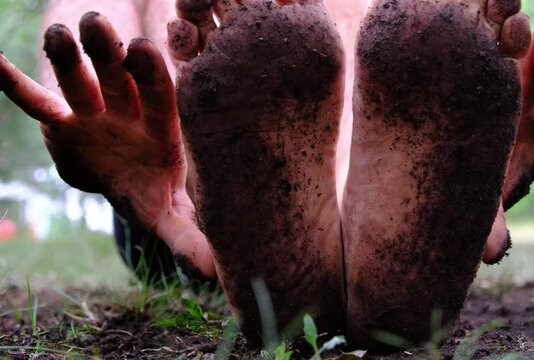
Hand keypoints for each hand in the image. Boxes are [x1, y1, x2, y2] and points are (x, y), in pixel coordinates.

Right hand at [0, 12, 215, 277]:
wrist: (128, 183)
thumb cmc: (155, 195)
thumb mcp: (169, 216)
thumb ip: (186, 236)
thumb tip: (211, 273)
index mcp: (161, 127)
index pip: (159, 95)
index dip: (151, 74)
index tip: (143, 50)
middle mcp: (128, 112)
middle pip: (118, 77)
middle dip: (108, 52)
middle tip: (97, 26)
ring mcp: (93, 113)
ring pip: (79, 80)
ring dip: (68, 57)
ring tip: (59, 34)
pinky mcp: (62, 124)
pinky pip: (35, 101)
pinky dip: (13, 84)